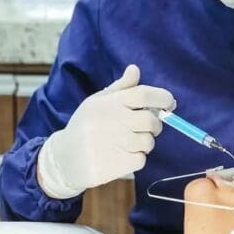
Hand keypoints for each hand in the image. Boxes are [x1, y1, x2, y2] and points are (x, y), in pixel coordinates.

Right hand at [37, 64, 174, 198]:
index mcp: (109, 103)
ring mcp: (112, 144)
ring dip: (144, 143)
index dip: (162, 98)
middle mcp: (111, 121)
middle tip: (147, 128)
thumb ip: (120, 88)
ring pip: (148, 142)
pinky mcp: (113, 164)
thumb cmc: (85, 125)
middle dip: (155, 125)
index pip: (143, 94)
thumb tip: (135, 69)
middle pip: (150, 121)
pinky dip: (136, 159)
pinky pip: (140, 160)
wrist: (64, 158)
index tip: (169, 104)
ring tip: (129, 142)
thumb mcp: (97, 102)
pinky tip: (121, 155)